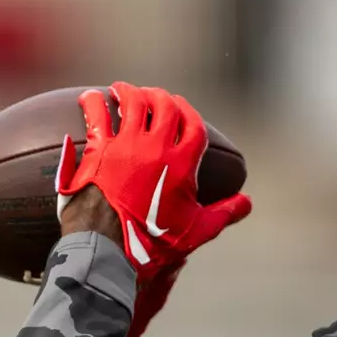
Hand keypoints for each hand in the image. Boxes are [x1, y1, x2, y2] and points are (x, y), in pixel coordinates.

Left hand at [54, 83, 250, 284]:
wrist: (108, 247)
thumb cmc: (152, 243)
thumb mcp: (195, 231)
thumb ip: (224, 213)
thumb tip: (247, 202)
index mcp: (183, 163)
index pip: (192, 125)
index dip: (188, 111)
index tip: (181, 105)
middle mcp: (156, 146)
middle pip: (163, 106)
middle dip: (160, 97)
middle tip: (153, 96)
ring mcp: (126, 145)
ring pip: (131, 103)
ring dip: (128, 92)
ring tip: (122, 89)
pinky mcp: (98, 150)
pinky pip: (97, 115)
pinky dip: (93, 103)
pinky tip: (90, 98)